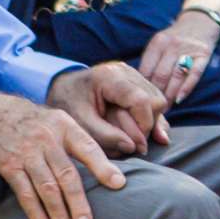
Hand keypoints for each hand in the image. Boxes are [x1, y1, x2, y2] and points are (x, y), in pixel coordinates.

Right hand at [0, 92, 126, 218]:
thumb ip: (79, 142)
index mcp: (64, 126)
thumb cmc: (33, 122)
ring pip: (46, 188)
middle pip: (66, 175)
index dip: (103, 167)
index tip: (119, 184)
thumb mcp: (58, 120)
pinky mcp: (9, 166)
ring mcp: (26, 153)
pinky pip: (25, 194)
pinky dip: (36, 214)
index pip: (88, 148)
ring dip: (58, 215)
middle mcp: (46, 139)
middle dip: (78, 203)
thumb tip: (109, 170)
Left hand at [48, 60, 167, 155]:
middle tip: (130, 143)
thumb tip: (133, 147)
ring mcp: (132, 74)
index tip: (134, 145)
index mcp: (109, 77)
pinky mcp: (135, 81)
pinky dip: (150, 117)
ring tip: (132, 136)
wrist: (61, 89)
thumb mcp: (80, 123)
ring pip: (158, 101)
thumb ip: (105, 136)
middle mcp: (125, 71)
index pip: (142, 101)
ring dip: (149, 122)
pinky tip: (148, 132)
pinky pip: (154, 100)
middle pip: (155, 101)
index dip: (143, 126)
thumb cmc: (67, 105)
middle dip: (146, 126)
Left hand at [140, 10, 219, 106]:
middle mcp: (172, 45)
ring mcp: (188, 49)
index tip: (140, 102)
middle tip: (151, 111)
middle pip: (160, 75)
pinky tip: (180, 99)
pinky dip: (186, 88)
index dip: (142, 88)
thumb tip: (139, 88)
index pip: (146, 69)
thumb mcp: (160, 43)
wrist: (201, 20)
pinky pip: (194, 74)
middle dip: (155, 95)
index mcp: (158, 42)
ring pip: (176, 76)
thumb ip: (151, 61)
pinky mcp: (203, 54)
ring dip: (169, 96)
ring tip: (164, 110)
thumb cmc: (176, 38)